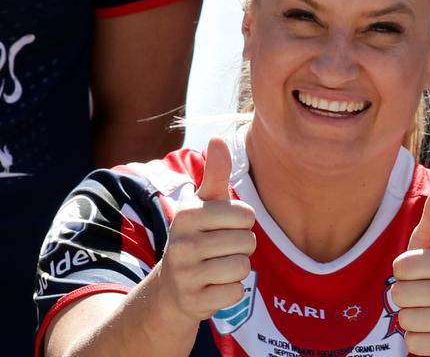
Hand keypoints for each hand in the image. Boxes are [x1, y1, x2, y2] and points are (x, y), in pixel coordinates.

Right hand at [157, 137, 255, 321]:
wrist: (171, 287)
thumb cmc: (197, 236)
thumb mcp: (204, 204)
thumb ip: (215, 173)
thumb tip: (217, 137)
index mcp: (188, 214)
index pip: (245, 215)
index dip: (243, 222)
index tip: (225, 226)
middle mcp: (182, 243)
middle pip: (247, 242)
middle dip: (243, 246)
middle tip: (222, 249)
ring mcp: (186, 274)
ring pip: (243, 268)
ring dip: (238, 268)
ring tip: (219, 266)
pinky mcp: (194, 302)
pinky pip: (236, 293)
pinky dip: (231, 291)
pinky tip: (214, 286)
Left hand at [392, 179, 429, 356]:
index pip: (401, 266)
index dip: (402, 269)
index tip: (418, 269)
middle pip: (400, 294)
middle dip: (403, 294)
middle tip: (421, 291)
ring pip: (406, 319)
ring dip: (409, 316)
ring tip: (427, 309)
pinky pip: (413, 343)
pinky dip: (415, 338)